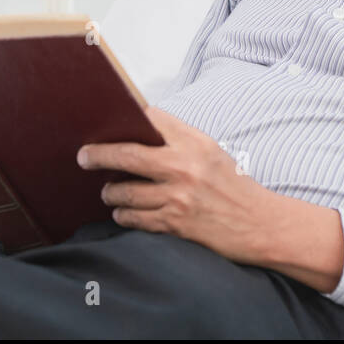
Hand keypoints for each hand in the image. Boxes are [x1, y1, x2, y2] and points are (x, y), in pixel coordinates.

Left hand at [76, 106, 281, 266]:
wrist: (259, 224)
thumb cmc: (235, 186)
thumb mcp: (212, 153)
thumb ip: (181, 142)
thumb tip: (140, 133)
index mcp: (195, 143)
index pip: (151, 120)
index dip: (125, 119)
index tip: (106, 123)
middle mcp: (184, 167)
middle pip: (127, 155)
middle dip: (98, 155)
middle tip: (83, 156)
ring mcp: (178, 197)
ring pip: (125, 192)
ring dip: (111, 193)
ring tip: (108, 192)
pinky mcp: (175, 223)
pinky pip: (135, 219)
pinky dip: (124, 215)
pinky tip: (122, 212)